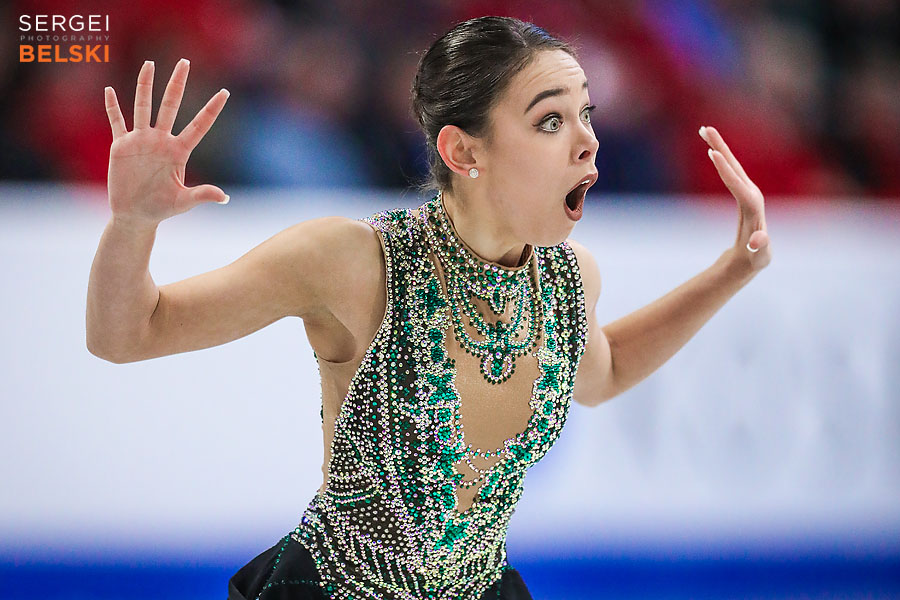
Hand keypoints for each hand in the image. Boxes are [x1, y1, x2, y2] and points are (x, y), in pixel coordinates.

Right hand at [104, 59, 229, 228]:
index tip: (225, 92)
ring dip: (145, 86)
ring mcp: (141, 141)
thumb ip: (202, 195)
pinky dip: (112, 107)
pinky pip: (117, 122)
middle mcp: (161, 140)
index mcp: (179, 151)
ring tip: (150, 64)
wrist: (135, 215)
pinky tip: (110, 90)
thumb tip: (225, 198)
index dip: (211, 109)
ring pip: (143, 106)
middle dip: (177, 84)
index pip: (198, 125)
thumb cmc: (161, 209)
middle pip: (170, 105)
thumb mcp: (183, 202)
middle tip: (184, 62)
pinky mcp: (121, 146)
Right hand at [699, 126, 771, 272]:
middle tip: (706, 129)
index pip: (738, 184)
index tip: (713, 154)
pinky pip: (728, 170)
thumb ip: (760, 247)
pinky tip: (711, 147)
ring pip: (731, 164)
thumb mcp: (759, 256)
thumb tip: (757, 240)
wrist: (755, 255)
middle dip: (721, 147)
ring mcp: (746, 190)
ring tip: (704, 130)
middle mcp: (752, 193)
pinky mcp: (740, 190)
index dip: (726, 170)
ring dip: (718, 146)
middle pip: (735, 166)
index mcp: (753, 205)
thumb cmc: (756, 257)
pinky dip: (719, 156)